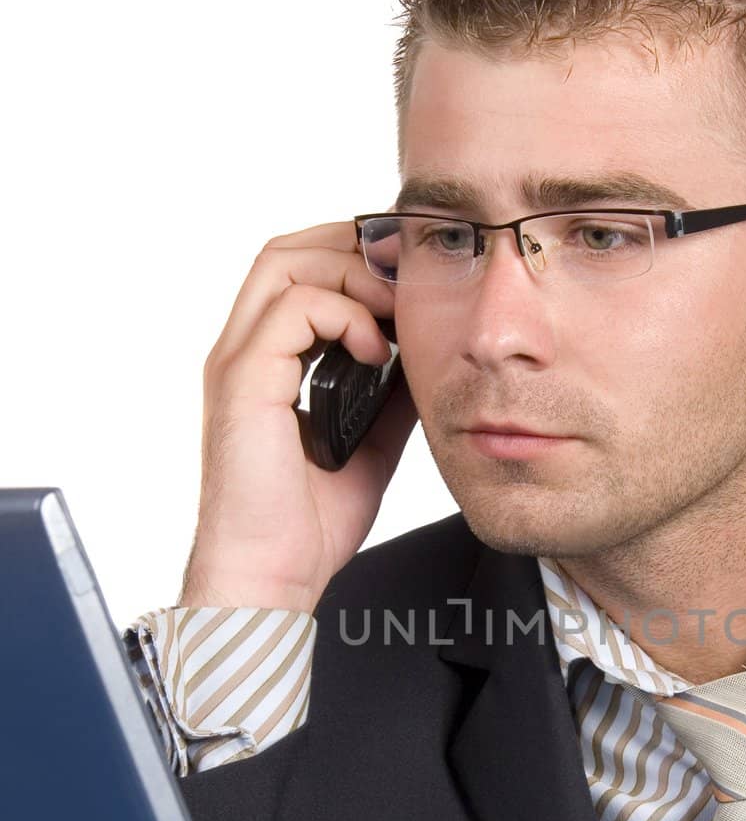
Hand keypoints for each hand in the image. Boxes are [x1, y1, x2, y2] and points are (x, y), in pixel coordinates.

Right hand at [178, 220, 417, 613]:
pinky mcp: (244, 381)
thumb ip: (391, 394)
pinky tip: (377, 350)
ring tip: (395, 309)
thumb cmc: (308, 523)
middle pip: (286, 250)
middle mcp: (244, 352)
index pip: (298, 271)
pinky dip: (343, 315)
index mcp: (266, 361)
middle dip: (352, 247)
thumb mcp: (371, 442)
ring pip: (284, 263)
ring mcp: (238, 362)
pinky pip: (292, 310)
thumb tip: (431, 358)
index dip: (352, 257)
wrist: (273, 574)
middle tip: (405, 276)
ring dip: (351, 273)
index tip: (406, 277)